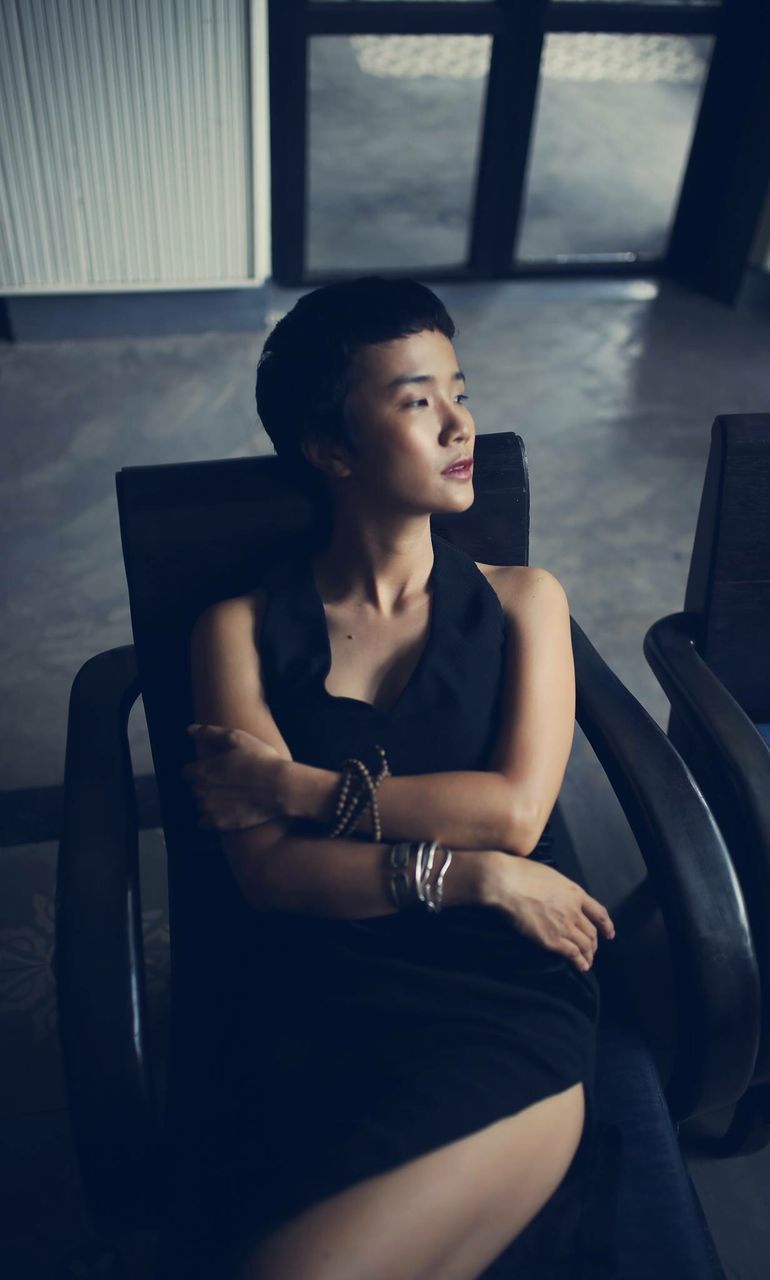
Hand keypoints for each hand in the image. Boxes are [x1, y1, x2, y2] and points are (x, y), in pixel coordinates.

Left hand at [182, 724, 286, 829]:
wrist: (280, 788)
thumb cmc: (260, 759)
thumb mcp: (237, 738)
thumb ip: (209, 733)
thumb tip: (189, 729)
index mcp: (202, 770)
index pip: (187, 772)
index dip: (200, 770)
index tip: (215, 770)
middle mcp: (200, 790)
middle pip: (194, 789)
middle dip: (206, 785)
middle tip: (227, 782)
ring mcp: (209, 809)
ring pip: (200, 805)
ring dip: (209, 801)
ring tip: (230, 796)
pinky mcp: (219, 824)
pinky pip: (204, 822)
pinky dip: (212, 818)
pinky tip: (227, 810)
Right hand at [487, 853, 614, 972]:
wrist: (507, 883)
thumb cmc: (522, 873)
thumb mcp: (550, 875)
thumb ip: (560, 889)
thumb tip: (558, 895)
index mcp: (575, 893)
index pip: (599, 912)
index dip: (607, 925)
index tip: (609, 933)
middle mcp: (574, 911)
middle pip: (592, 932)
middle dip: (594, 943)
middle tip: (592, 950)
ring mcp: (564, 926)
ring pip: (585, 945)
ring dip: (588, 955)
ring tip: (587, 961)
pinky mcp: (552, 940)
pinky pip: (573, 954)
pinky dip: (580, 962)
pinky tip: (581, 967)